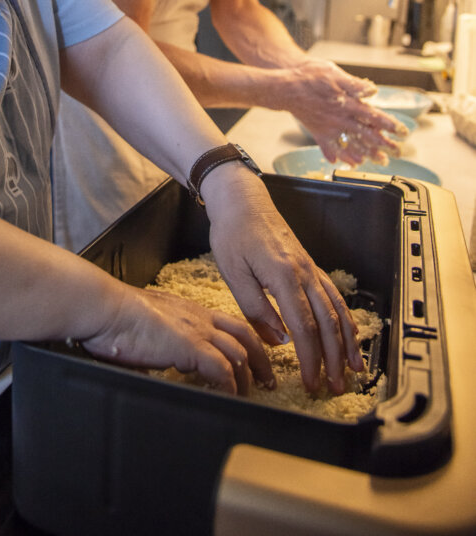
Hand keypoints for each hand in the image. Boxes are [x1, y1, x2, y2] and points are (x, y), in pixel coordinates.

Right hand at [79, 286, 273, 394]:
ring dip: (250, 375)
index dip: (244, 341)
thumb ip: (157, 344)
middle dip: (261, 358)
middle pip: (244, 334)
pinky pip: (222, 368)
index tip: (251, 358)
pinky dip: (230, 385)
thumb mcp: (146, 328)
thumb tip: (150, 364)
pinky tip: (230, 397)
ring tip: (253, 393)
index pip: (227, 323)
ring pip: (239, 351)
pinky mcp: (190, 346)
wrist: (106, 308)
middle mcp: (198, 317)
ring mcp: (197, 330)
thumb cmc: (115, 318)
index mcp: (189, 310)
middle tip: (267, 379)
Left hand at [200, 164, 363, 394]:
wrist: (242, 200)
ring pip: (337, 310)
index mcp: (283, 276)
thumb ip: (255, 308)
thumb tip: (280, 340)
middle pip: (328, 323)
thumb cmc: (232, 233)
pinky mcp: (310, 265)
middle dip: (335, 359)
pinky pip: (334, 296)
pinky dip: (346, 319)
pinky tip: (349, 335)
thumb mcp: (233, 273)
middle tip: (336, 387)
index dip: (310, 358)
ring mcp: (310, 268)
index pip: (304, 327)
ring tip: (354, 369)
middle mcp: (304, 272)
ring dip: (347, 342)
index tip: (311, 382)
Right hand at [275, 59, 406, 165]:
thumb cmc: (309, 76)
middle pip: (366, 134)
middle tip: (398, 151)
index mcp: (346, 103)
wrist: (285, 87)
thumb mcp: (333, 73)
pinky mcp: (318, 132)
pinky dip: (342, 156)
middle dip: (384, 144)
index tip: (403, 132)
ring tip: (380, 161)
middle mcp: (339, 118)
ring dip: (368, 153)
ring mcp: (329, 128)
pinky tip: (351, 162)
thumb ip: (354, 84)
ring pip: (351, 144)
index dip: (390, 125)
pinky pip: (331, 148)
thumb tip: (372, 91)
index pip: (373, 116)